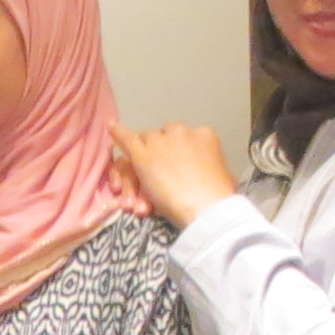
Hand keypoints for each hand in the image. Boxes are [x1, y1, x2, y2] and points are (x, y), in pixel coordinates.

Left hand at [110, 124, 239, 230]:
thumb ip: (213, 166)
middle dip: (159, 154)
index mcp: (204, 135)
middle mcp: (181, 132)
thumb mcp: (224, 175)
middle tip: (158, 177)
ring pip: (145, 142)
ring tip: (141, 183)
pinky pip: (127, 139)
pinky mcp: (142, 154)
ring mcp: (160, 142)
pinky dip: (118, 134)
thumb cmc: (221, 196)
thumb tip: (213, 171)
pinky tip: (111, 128)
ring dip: (142, 160)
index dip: (177, 154)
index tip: (177, 169)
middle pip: (163, 138)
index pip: (184, 140)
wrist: (206, 207)